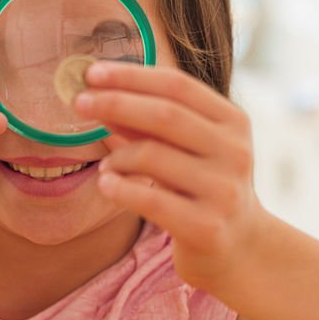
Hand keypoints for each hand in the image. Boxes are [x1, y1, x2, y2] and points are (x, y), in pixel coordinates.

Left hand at [74, 62, 270, 292]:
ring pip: (152, 156)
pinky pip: (150, 199)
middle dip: (115, 103)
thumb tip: (98, 94)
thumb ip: (147, 125)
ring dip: (116, 157)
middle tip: (78, 102)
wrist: (240, 247)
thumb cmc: (202, 187)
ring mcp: (223, 190)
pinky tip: (105, 184)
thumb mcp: (184, 150)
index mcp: (232, 122)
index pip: (177, 86)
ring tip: (106, 167)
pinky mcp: (206, 226)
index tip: (91, 72)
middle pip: (165, 115)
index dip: (131, 76)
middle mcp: (234, 151)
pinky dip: (119, 188)